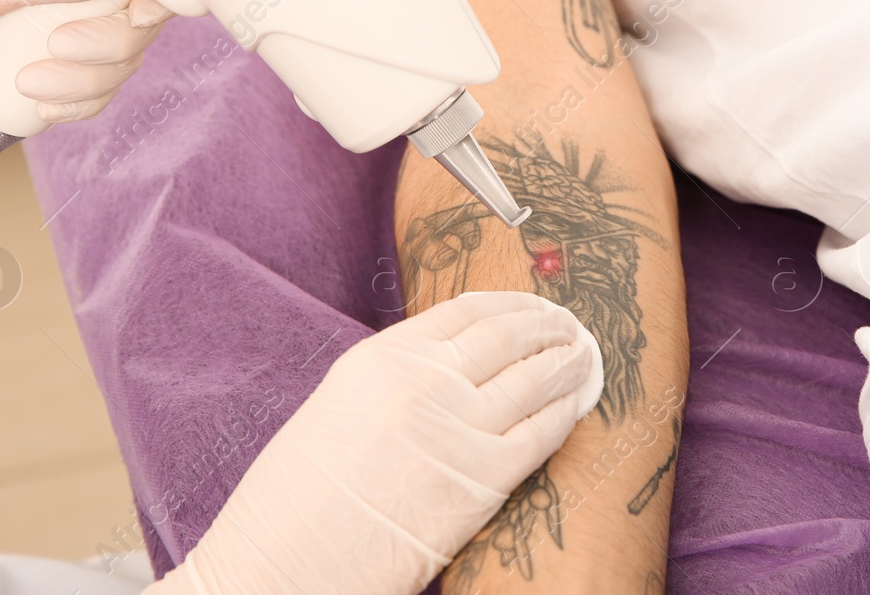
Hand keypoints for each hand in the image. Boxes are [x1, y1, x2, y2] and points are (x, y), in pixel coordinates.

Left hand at [0, 0, 170, 182]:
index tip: (133, 11)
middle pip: (141, 13)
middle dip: (109, 42)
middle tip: (57, 48)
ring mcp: (72, 30)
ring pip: (126, 58)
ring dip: (86, 80)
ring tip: (26, 82)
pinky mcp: (63, 75)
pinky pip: (102, 92)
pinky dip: (78, 104)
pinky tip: (36, 101)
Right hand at [150, 291, 602, 594]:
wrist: (283, 564)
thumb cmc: (296, 502)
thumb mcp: (339, 408)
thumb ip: (396, 381)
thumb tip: (453, 370)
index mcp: (382, 358)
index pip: (465, 312)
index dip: (510, 305)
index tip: (531, 306)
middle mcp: (425, 382)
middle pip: (508, 337)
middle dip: (548, 328)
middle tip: (571, 326)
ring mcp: (458, 428)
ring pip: (535, 379)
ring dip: (568, 363)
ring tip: (586, 358)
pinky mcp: (483, 480)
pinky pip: (541, 434)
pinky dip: (565, 414)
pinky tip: (575, 407)